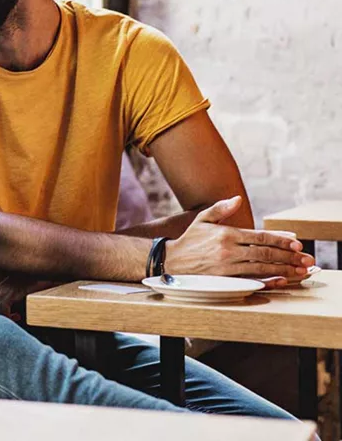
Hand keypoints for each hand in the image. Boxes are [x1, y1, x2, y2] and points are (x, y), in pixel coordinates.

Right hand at [167, 196, 313, 286]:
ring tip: (300, 271)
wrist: (172, 261)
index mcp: (226, 234)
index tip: (297, 243)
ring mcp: (227, 266)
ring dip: (284, 269)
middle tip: (307, 259)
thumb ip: (221, 209)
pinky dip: (268, 280)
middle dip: (289, 256)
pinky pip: (251, 279)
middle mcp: (229, 250)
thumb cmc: (190, 240)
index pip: (260, 237)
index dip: (281, 240)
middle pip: (265, 253)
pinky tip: (281, 280)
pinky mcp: (225, 279)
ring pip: (262, 267)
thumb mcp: (203, 219)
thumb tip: (237, 199)